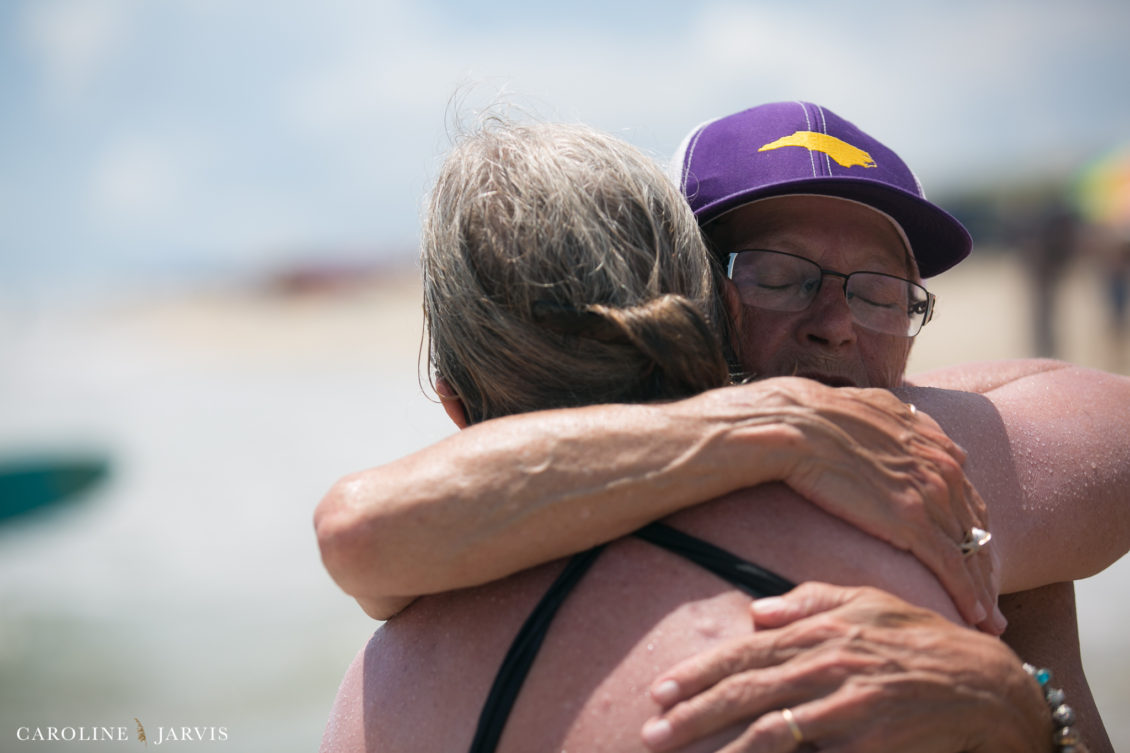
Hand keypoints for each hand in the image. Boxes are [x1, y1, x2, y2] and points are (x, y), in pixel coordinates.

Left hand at [640, 583, 1049, 752]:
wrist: (985, 687)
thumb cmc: (922, 642)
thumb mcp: (869, 604)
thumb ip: (811, 602)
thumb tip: (757, 612)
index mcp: (822, 629)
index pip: (747, 652)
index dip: (699, 672)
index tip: (660, 689)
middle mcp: (827, 661)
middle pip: (746, 688)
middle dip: (692, 710)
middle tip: (651, 729)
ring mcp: (846, 701)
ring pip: (768, 724)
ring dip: (718, 740)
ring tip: (678, 751)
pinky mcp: (865, 735)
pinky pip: (806, 749)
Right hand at [748, 377, 1002, 632]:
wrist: (798, 424)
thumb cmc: (817, 416)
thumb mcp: (872, 406)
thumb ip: (897, 421)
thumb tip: (902, 424)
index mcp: (934, 442)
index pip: (965, 495)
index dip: (970, 528)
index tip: (972, 554)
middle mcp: (944, 468)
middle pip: (976, 528)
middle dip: (986, 566)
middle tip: (993, 600)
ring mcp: (932, 496)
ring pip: (971, 552)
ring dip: (983, 590)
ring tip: (990, 622)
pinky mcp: (913, 523)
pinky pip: (952, 567)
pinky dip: (967, 595)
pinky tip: (974, 618)